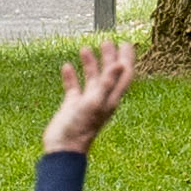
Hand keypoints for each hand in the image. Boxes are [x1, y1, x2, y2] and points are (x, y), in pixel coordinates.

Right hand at [42, 39, 138, 153]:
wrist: (63, 149)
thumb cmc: (80, 128)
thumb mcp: (95, 102)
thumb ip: (107, 83)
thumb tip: (120, 64)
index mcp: (111, 98)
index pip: (124, 75)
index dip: (127, 59)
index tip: (126, 43)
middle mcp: (101, 98)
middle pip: (109, 74)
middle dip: (109, 57)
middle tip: (107, 42)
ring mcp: (86, 102)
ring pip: (91, 79)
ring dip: (90, 63)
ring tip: (85, 48)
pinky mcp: (72, 105)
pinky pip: (73, 87)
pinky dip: (71, 76)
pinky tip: (67, 66)